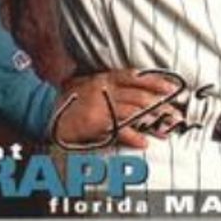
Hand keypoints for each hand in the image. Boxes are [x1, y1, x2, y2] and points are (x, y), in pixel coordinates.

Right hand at [51, 68, 182, 149]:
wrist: (45, 109)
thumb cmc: (68, 97)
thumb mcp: (89, 82)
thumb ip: (110, 83)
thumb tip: (134, 85)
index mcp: (105, 78)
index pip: (136, 77)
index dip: (155, 82)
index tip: (171, 89)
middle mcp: (106, 89)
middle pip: (140, 96)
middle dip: (161, 105)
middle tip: (175, 114)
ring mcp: (101, 105)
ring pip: (134, 112)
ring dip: (153, 122)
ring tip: (166, 130)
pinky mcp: (95, 123)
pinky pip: (118, 129)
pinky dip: (133, 136)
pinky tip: (144, 143)